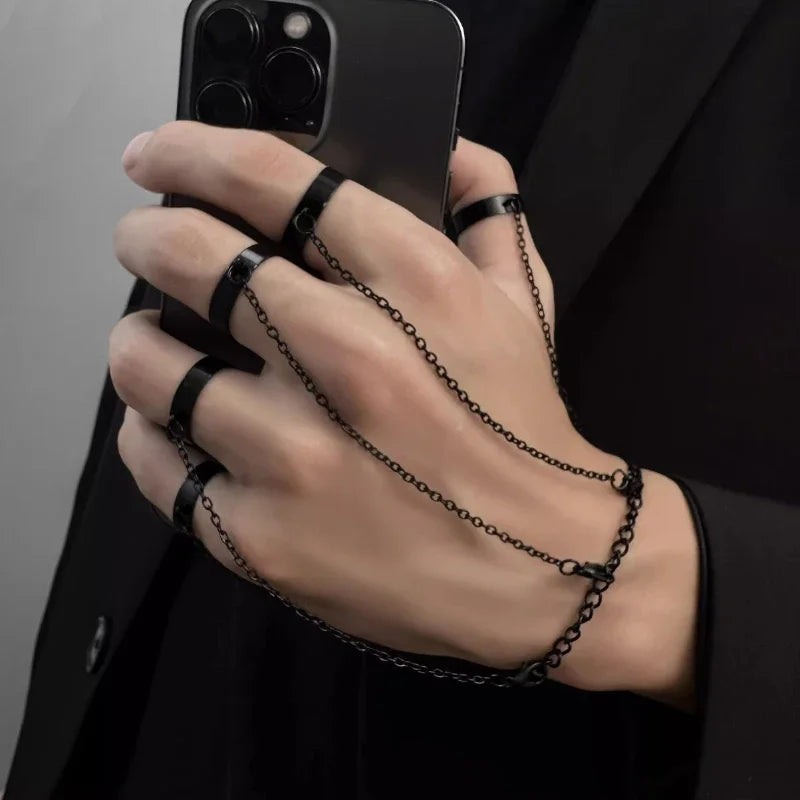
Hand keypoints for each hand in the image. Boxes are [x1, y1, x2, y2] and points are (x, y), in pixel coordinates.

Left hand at [110, 122, 697, 701]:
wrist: (540, 565)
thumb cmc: (522, 430)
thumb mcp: (527, 304)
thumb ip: (488, 209)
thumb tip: (443, 147)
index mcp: (412, 284)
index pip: (269, 179)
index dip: (190, 149)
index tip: (154, 155)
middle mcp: (343, 357)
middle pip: (187, 256)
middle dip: (147, 235)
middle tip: (146, 243)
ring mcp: (293, 452)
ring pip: (147, 362)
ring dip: (139, 340)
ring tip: (155, 343)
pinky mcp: (258, 534)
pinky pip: (153, 460)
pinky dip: (147, 431)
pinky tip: (173, 424)